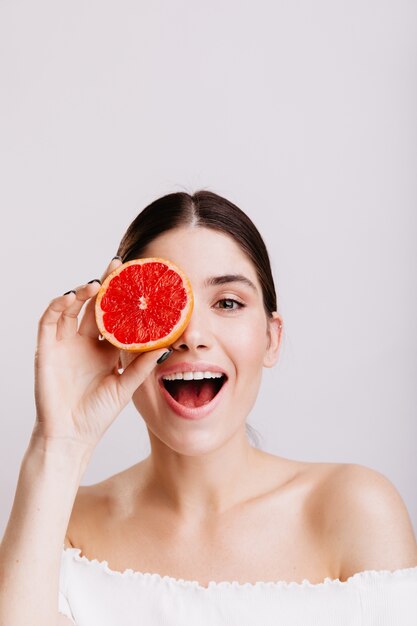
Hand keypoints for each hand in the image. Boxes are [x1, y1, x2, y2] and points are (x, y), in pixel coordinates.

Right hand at [32, 257, 170, 450]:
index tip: (138, 279)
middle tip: (118, 265)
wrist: (72, 435)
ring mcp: (65, 343)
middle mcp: (86, 341)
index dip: (123, 297)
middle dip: (105, 284)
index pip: (115, 315)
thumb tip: (166, 345)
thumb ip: (142, 366)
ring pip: (72, 307)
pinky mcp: (46, 349)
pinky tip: (70, 297)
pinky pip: (49, 320)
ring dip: (82, 292)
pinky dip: (58, 305)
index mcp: (106, 348)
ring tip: (96, 283)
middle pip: (95, 305)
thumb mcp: (125, 386)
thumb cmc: (98, 413)